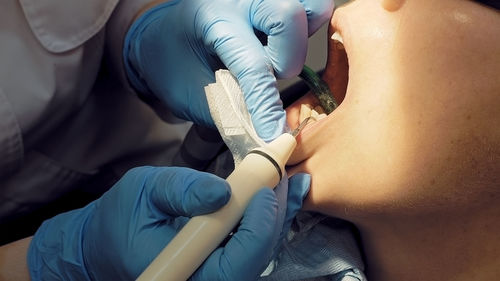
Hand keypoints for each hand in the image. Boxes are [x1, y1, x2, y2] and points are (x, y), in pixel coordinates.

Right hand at [27, 167, 309, 279]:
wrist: (107, 243)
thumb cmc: (122, 219)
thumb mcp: (143, 193)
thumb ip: (180, 191)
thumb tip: (221, 191)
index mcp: (183, 273)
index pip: (235, 263)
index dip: (258, 227)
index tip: (266, 189)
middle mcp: (204, 279)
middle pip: (256, 258)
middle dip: (274, 216)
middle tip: (282, 175)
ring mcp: (214, 274)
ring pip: (260, 253)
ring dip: (276, 217)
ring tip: (288, 182)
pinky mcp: (220, 264)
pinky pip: (252, 248)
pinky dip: (267, 221)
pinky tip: (278, 195)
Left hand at [124, 0, 333, 140]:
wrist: (162, 37)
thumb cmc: (172, 65)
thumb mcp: (191, 95)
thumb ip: (227, 112)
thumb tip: (266, 135)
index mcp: (212, 20)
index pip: (253, 65)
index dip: (266, 106)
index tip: (273, 136)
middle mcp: (240, 0)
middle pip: (289, 16)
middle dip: (288, 59)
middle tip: (269, 77)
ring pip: (311, 6)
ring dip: (301, 40)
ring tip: (277, 58)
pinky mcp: (273, 2)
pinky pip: (312, 8)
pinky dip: (308, 29)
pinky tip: (283, 47)